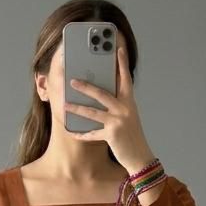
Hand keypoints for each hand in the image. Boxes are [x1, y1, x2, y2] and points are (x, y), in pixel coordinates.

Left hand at [64, 42, 155, 173]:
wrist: (140, 157)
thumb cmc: (132, 135)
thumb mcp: (128, 116)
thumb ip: (118, 104)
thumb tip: (101, 95)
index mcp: (129, 102)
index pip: (125, 78)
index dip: (122, 63)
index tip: (117, 48)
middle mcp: (124, 109)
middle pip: (102, 93)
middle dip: (86, 87)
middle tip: (72, 80)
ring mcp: (118, 122)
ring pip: (93, 113)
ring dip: (78, 109)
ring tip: (66, 105)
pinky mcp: (112, 135)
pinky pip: (92, 134)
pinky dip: (81, 134)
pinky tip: (71, 132)